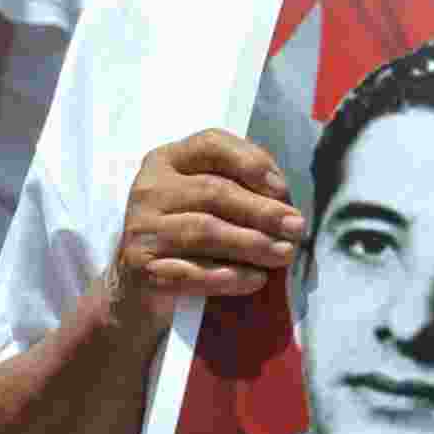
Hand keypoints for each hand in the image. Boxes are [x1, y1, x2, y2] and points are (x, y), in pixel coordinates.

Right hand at [106, 129, 304, 339]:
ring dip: (252, 243)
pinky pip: (192, 272)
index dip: (251, 162)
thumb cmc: (184, 237)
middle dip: (262, 211)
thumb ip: (237, 189)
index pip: (211, 144)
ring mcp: (141, 229)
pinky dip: (229, 276)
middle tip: (296, 228)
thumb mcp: (203, 202)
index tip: (282, 189)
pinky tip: (255, 279)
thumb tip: (283, 199)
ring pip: (204, 231)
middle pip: (213, 191)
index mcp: (167, 161)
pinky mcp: (141, 268)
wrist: (136, 289)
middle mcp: (149, 189)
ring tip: (284, 254)